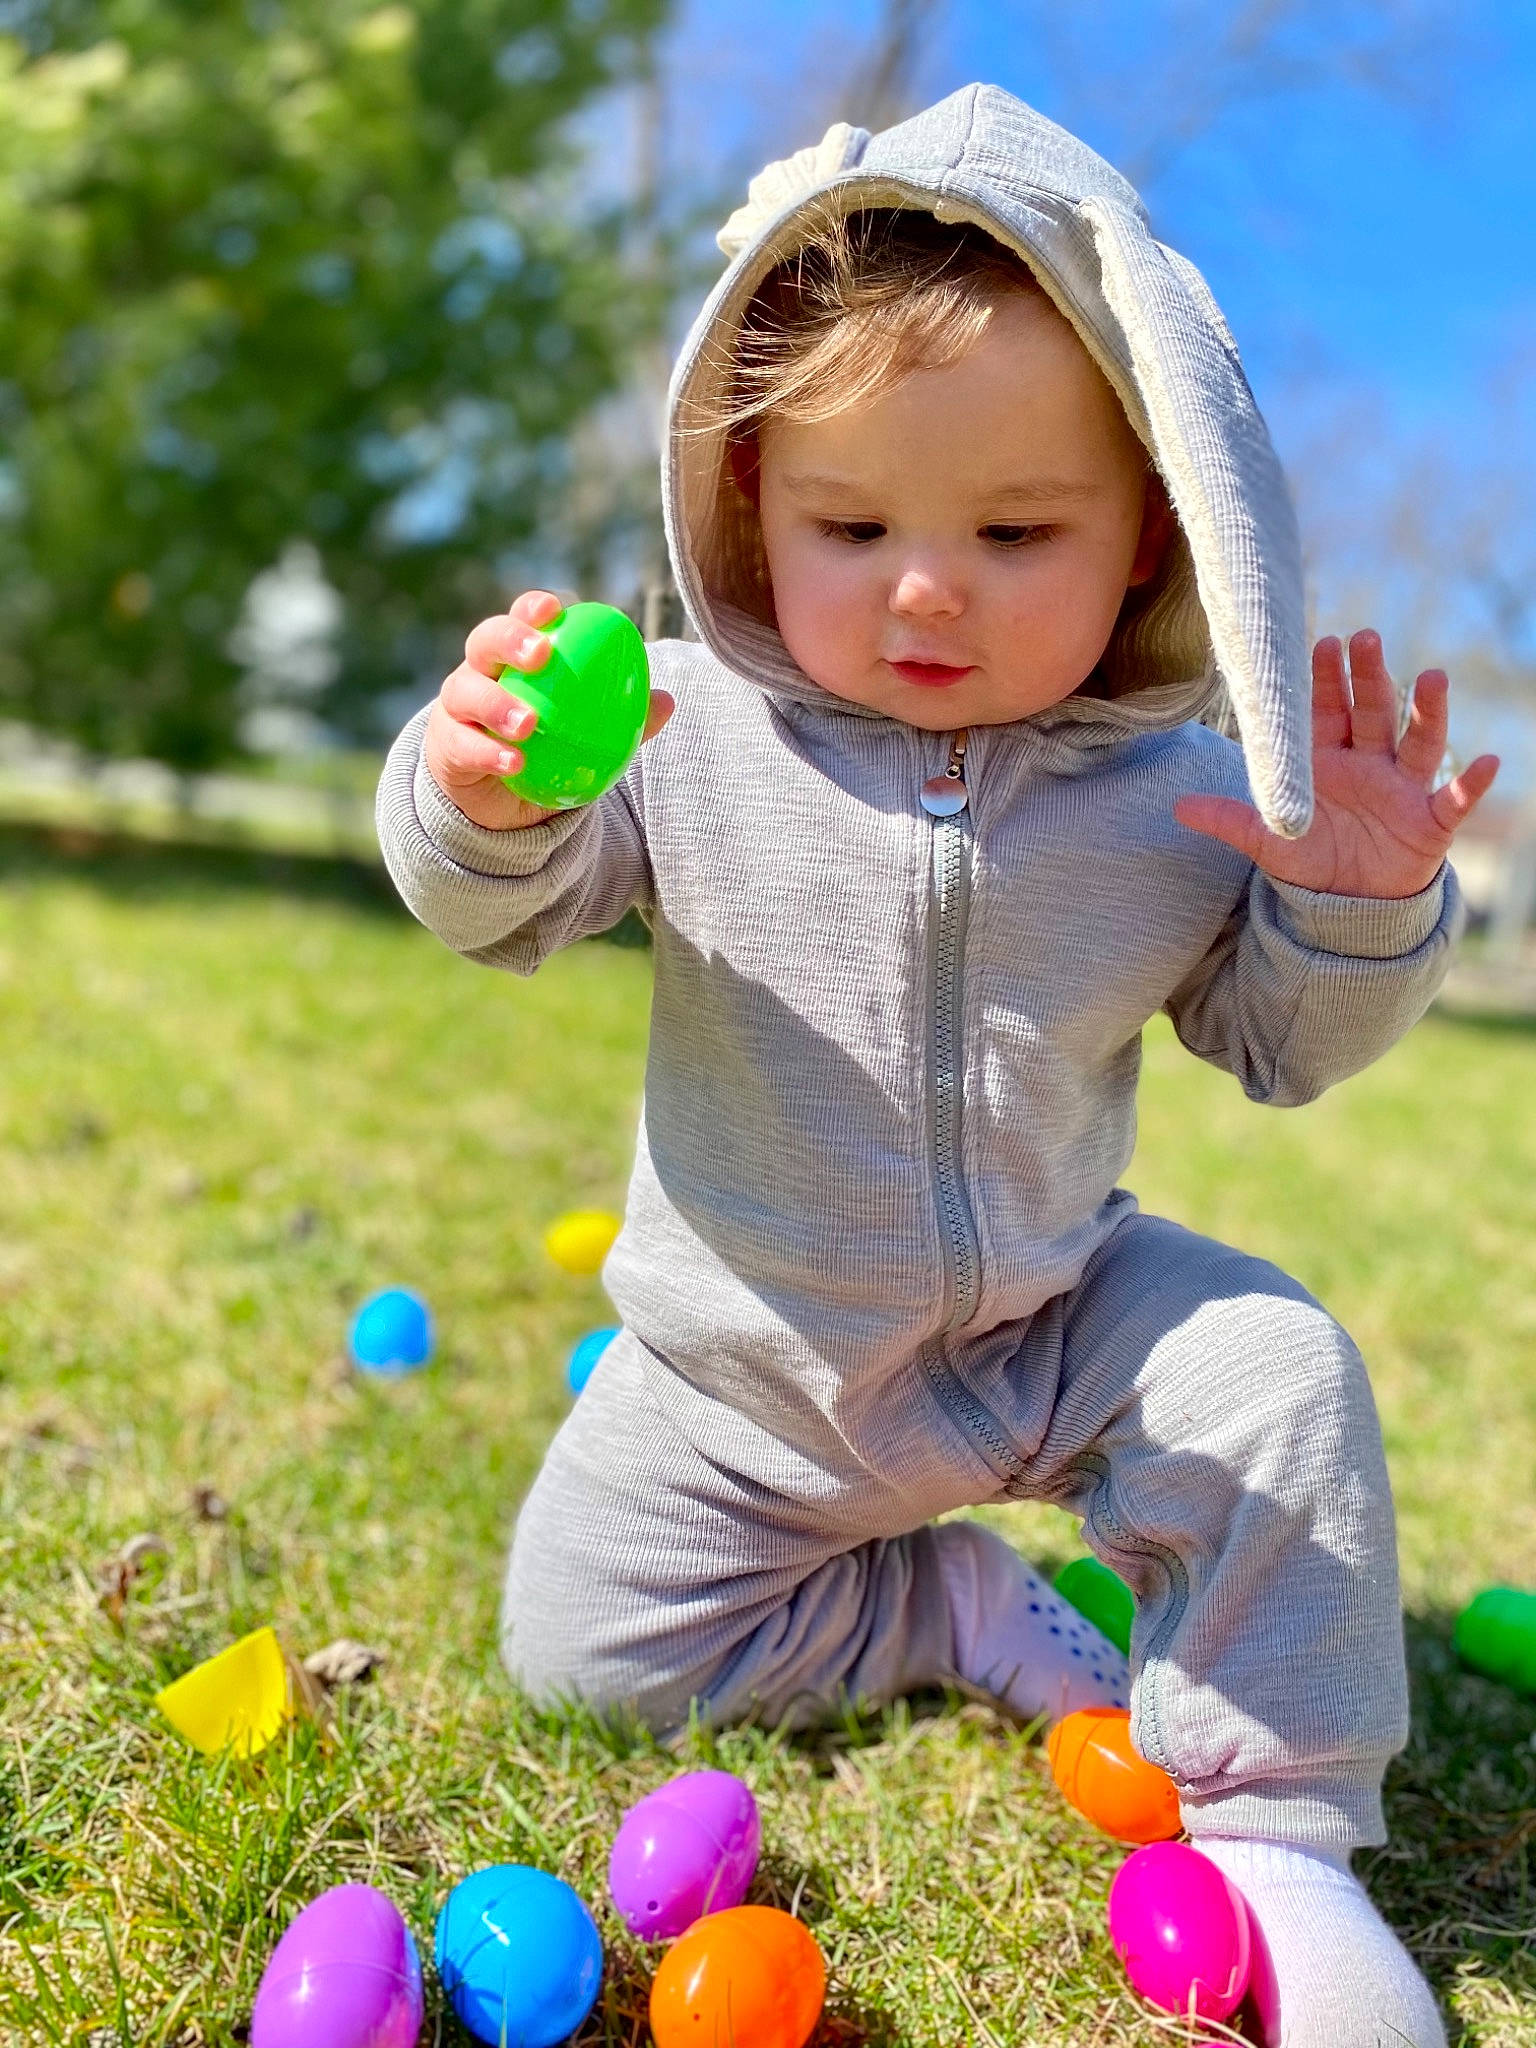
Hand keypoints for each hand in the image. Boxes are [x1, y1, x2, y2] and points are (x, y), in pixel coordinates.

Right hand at [423, 590, 675, 830]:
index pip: (521, 619)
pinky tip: (514, 761)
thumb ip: (623, 718)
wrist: (501, 797)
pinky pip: (463, 744)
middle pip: (484, 640)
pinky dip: (489, 752)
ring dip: (498, 704)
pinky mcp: (446, 745)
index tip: (555, 610)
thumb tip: (666, 702)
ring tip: (529, 722)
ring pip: (465, 691)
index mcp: (515, 659)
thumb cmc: (548, 748)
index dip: (532, 608)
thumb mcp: (586, 733)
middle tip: (540, 655)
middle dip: (509, 639)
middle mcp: (480, 672)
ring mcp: (457, 707)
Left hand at [1174, 630, 1499, 898]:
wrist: (1346, 906)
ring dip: (1427, 711)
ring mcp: (1403, 789)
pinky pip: (1456, 799)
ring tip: (1432, 678)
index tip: (1322, 642)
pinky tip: (1492, 762)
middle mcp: (1370, 764)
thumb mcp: (1267, 842)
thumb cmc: (1311, 861)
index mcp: (1328, 760)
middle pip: (1372, 712)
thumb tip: (1176, 808)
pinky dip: (1473, 782)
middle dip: (1370, 677)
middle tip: (1365, 638)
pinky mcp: (1431, 822)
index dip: (1324, 680)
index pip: (1326, 711)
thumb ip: (1229, 820)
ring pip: (1418, 742)